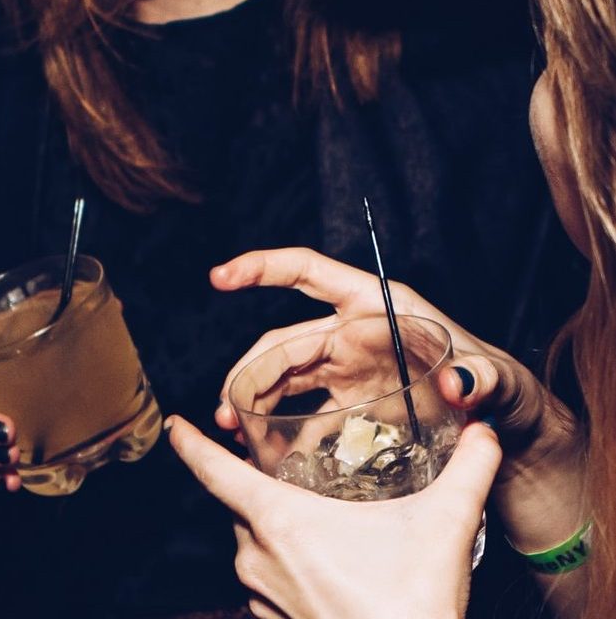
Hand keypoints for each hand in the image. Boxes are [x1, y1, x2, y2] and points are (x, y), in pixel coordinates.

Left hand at [167, 415, 499, 618]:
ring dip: (278, 529)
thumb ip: (467, 470)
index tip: (173, 423)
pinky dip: (284, 562)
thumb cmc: (411, 605)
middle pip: (242, 504)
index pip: (215, 471)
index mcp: (280, 520)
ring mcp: (260, 595)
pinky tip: (324, 566)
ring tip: (321, 526)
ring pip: (254, 542)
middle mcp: (257, 556)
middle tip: (298, 478)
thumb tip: (484, 428)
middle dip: (263, 487)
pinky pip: (264, 578)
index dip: (191, 443)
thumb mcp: (443, 528)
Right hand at [211, 248, 579, 479]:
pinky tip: (266, 457)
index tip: (221, 277)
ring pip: (284, 376)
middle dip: (250, 371)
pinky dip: (280, 430)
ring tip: (233, 432)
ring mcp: (348, 368)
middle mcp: (354, 331)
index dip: (263, 268)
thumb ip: (482, 377)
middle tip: (228, 411)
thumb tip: (460, 383)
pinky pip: (302, 412)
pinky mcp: (349, 404)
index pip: (308, 273)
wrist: (504, 431)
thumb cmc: (504, 389)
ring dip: (253, 400)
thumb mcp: (499, 379)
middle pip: (285, 340)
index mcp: (378, 307)